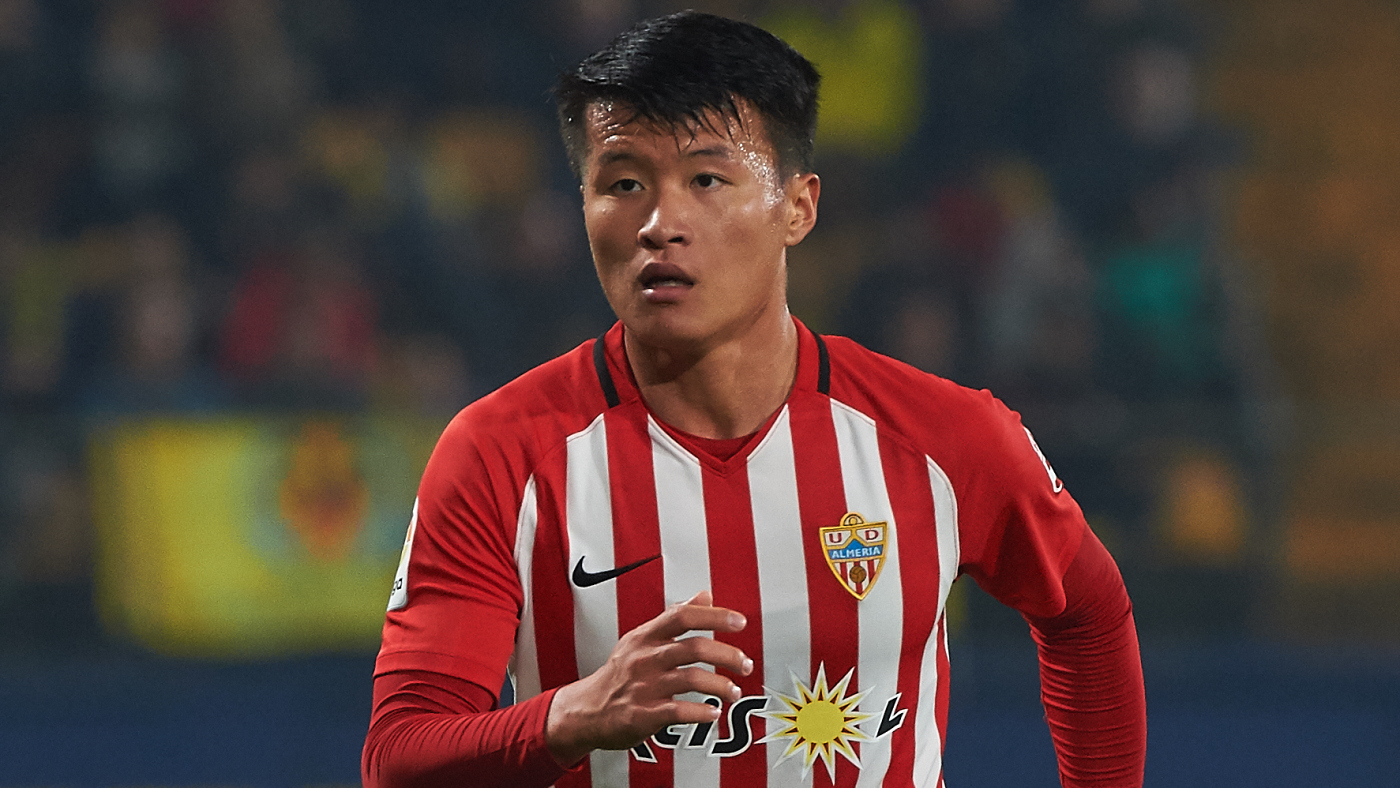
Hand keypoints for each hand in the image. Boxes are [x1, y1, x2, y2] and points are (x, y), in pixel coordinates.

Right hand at [545, 590, 752, 765]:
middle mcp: (645, 658)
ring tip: (733, 692)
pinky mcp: (642, 714)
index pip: (682, 616)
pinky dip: (700, 712)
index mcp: (646, 636)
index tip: (739, 621)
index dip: (714, 616)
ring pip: (691, 679)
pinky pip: (678, 710)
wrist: (586, 710)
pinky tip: (713, 713)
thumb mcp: (642, 638)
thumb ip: (675, 617)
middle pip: (694, 648)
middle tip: (746, 664)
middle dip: (728, 655)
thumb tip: (706, 594)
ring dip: (720, 686)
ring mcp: (644, 686)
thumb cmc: (621, 673)